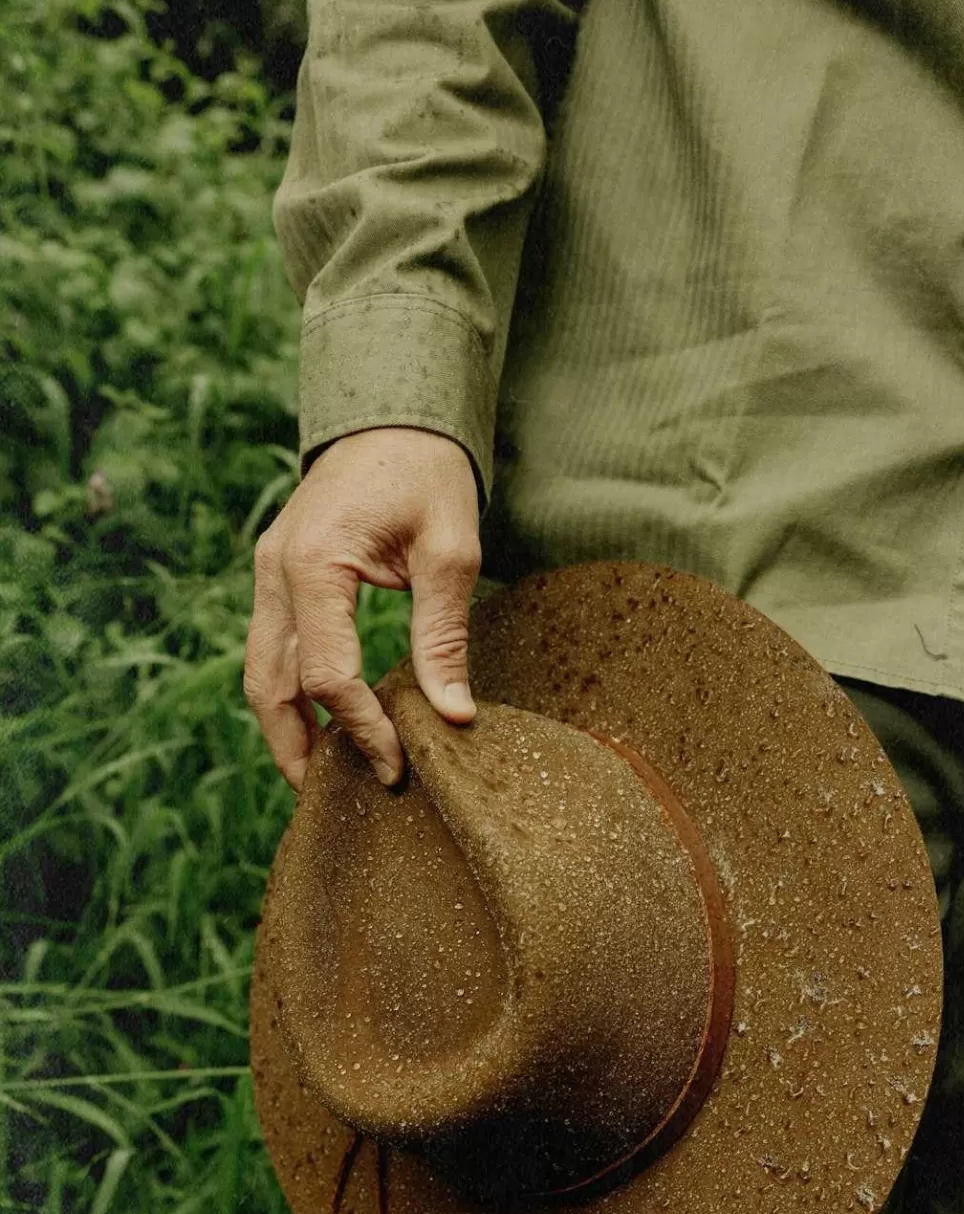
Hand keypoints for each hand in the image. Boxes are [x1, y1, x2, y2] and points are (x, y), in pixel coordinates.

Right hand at [244, 426, 480, 790]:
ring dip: (286, 728)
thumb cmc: (427, 475)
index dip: (360, 729)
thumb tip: (454, 717)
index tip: (398, 765)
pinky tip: (325, 724)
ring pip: (258, 672)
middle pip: (268, 685)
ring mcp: (268, 573)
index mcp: (314, 564)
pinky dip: (291, 693)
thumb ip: (444, 636)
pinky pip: (271, 647)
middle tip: (338, 798)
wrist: (394, 415)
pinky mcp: (277, 575)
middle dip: (298, 749)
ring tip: (326, 776)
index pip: (325, 675)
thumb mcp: (450, 553)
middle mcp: (275, 572)